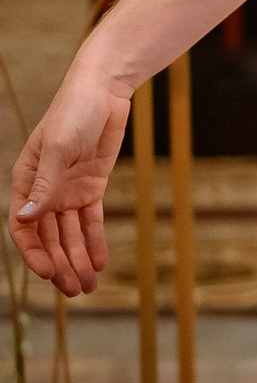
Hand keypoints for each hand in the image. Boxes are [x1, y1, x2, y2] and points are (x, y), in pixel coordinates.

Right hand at [9, 64, 131, 296]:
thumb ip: (45, 184)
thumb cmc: (73, 113)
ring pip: (70, 233)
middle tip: (73, 290)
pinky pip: (91, 220)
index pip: (25, 228)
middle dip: (60, 264)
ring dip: (76, 259)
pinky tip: (98, 262)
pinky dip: (94, 241)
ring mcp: (68, 190)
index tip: (48, 274)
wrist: (104, 92)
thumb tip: (28, 218)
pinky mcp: (91, 186)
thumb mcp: (57, 148)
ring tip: (87, 286)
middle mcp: (44, 191)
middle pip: (49, 237)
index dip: (34, 253)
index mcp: (26, 182)